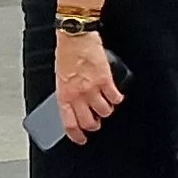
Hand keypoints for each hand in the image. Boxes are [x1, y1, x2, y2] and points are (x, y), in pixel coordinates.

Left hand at [52, 29, 123, 143]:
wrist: (75, 38)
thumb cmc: (66, 54)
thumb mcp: (60, 78)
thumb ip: (67, 93)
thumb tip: (72, 105)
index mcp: (63, 95)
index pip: (69, 124)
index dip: (77, 136)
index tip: (81, 139)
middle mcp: (78, 95)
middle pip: (89, 122)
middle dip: (94, 125)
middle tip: (96, 123)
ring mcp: (93, 89)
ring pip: (105, 112)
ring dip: (106, 111)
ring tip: (106, 105)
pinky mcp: (106, 80)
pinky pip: (115, 98)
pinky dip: (117, 99)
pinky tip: (115, 96)